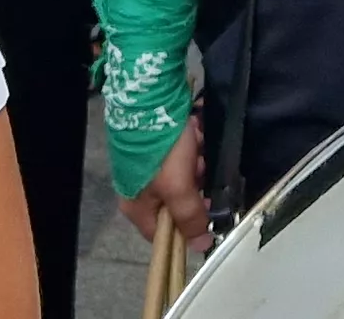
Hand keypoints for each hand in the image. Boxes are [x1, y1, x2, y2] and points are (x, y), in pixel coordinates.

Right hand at [118, 122, 210, 256]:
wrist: (150, 98)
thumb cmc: (161, 150)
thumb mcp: (178, 188)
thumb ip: (190, 218)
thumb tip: (201, 246)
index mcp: (136, 207)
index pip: (165, 235)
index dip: (188, 228)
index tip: (207, 214)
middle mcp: (139, 191)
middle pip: (179, 205)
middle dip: (195, 188)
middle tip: (200, 169)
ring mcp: (149, 169)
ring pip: (185, 179)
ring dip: (197, 165)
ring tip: (197, 147)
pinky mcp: (159, 149)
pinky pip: (184, 157)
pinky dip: (194, 148)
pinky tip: (196, 135)